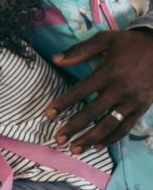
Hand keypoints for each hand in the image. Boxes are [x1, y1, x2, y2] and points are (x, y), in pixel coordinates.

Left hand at [45, 27, 152, 150]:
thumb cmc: (130, 44)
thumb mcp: (105, 39)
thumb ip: (79, 50)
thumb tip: (55, 59)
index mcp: (108, 72)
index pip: (80, 91)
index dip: (63, 103)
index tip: (48, 114)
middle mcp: (120, 90)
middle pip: (93, 112)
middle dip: (74, 127)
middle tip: (58, 140)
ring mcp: (132, 101)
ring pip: (109, 124)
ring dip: (91, 138)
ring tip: (75, 149)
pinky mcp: (142, 108)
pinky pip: (126, 127)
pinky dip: (112, 138)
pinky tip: (97, 145)